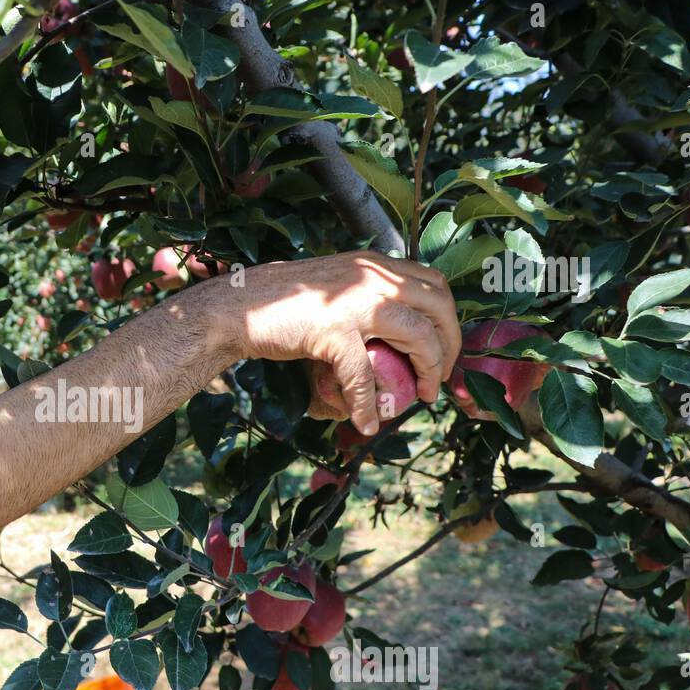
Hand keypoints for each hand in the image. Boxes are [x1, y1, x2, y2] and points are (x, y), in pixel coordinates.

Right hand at [231, 251, 458, 434]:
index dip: (448, 319)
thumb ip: (365, 294)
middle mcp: (373, 278)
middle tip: (440, 378)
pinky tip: (367, 423)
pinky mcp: (335, 332)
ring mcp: (356, 303)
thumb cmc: (283, 302)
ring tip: (422, 397)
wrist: (240, 307)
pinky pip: (364, 377)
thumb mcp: (337, 286)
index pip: (434, 285)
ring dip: (429, 372)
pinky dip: (367, 405)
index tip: (443, 348)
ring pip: (419, 338)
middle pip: (439, 308)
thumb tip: (392, 325)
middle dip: (449, 348)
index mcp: (375, 265)